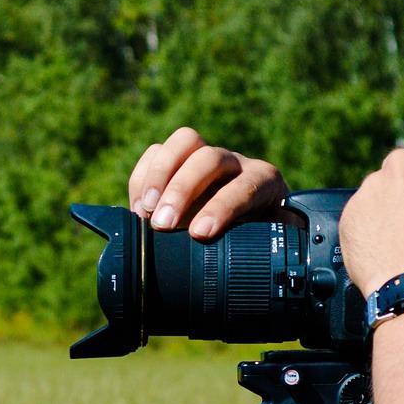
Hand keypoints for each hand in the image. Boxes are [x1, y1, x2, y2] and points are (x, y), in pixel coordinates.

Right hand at [127, 126, 288, 238]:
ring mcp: (205, 157)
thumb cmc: (259, 243)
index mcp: (264, 182)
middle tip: (163, 224)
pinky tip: (138, 209)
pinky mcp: (179, 160)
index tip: (200, 234)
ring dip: (158, 176)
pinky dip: (143, 178)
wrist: (250, 232)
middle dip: (182, 189)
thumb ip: (257, 250)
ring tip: (145, 212)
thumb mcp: (264, 248)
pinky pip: (157, 152)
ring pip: (184, 142)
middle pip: (209, 158)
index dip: (221, 207)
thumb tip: (241, 261)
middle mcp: (235, 163)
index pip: (245, 185)